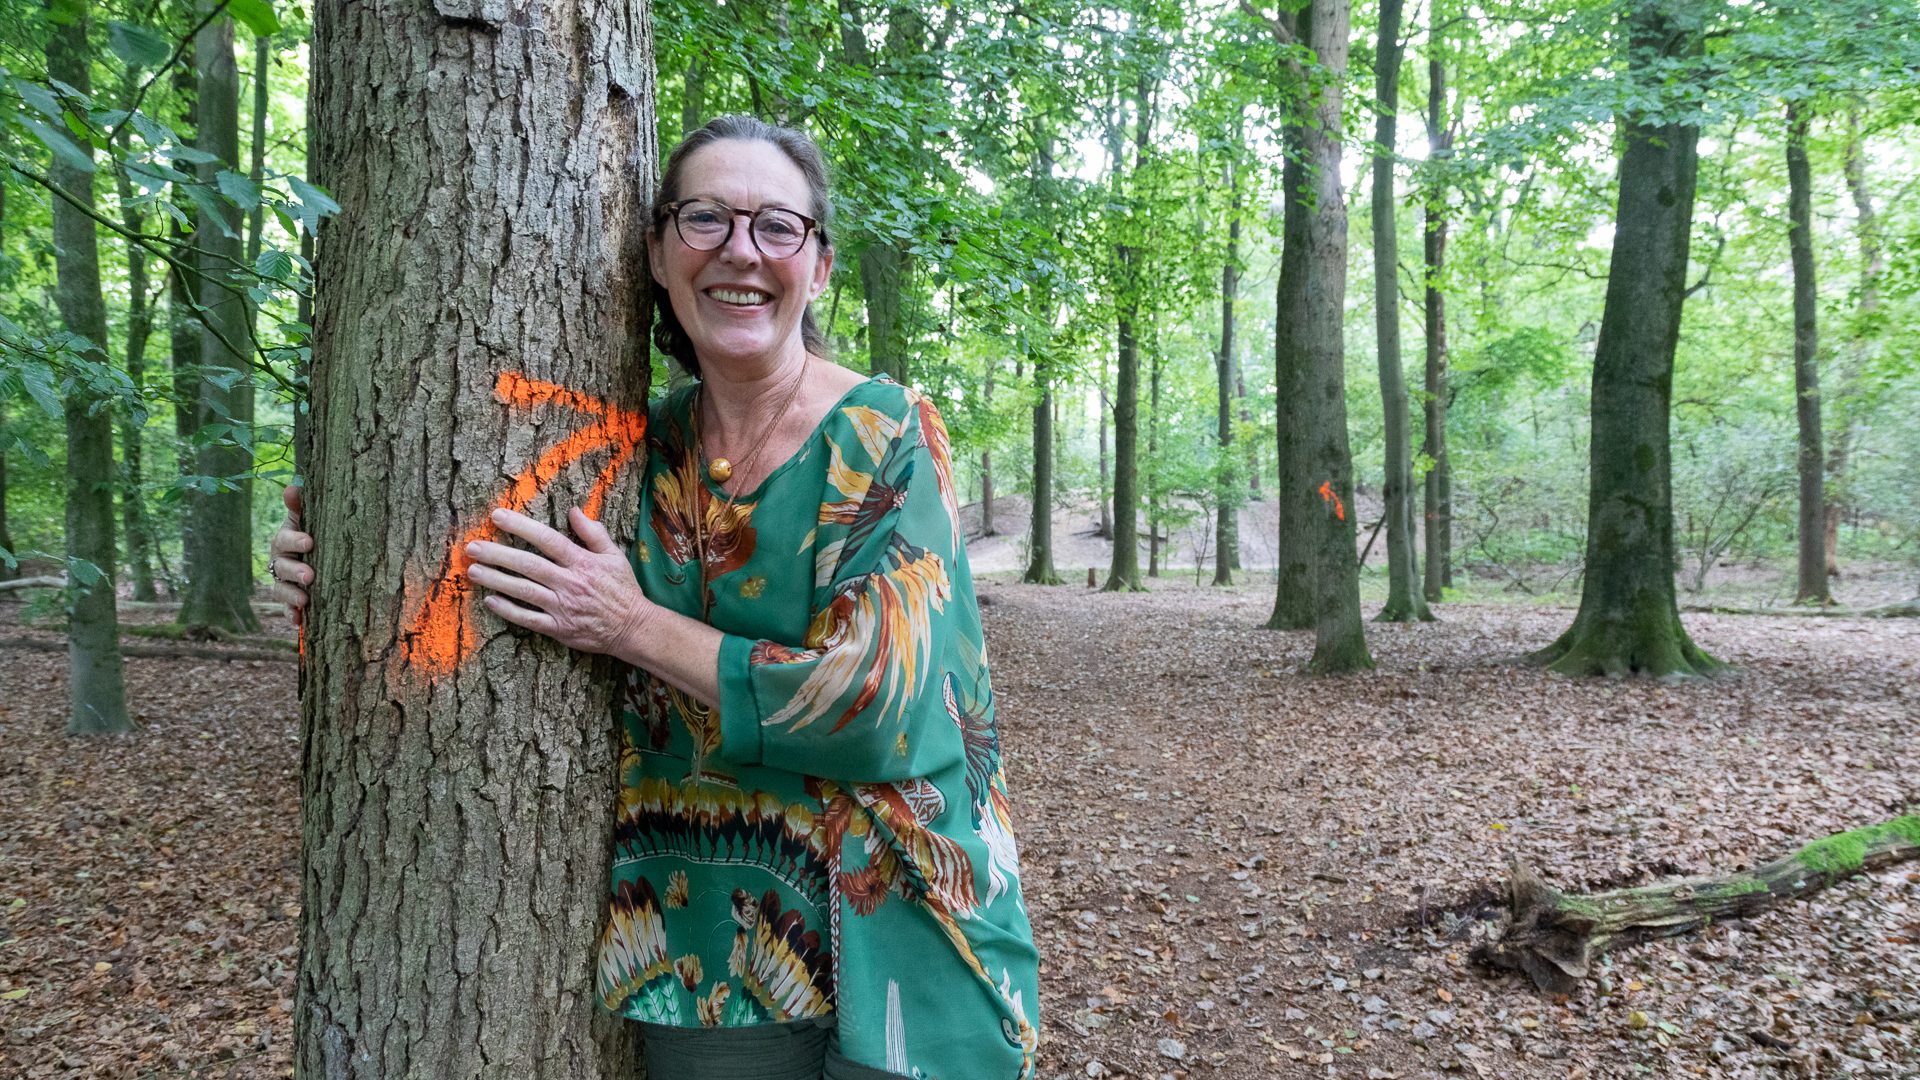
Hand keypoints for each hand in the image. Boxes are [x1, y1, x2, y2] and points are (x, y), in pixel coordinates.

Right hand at [269, 483, 313, 612]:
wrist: (317, 555)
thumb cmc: (313, 532)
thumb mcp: (307, 517)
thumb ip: (300, 505)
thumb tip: (294, 486)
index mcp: (284, 541)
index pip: (284, 540)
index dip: (294, 540)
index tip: (310, 542)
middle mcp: (280, 562)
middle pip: (281, 567)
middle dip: (295, 571)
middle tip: (310, 576)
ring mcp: (284, 582)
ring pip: (282, 590)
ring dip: (292, 596)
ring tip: (306, 600)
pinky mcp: (292, 601)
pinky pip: (288, 609)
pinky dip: (292, 615)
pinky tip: (299, 621)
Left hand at [465, 506, 653, 655]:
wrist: (633, 627)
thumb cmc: (622, 589)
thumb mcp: (614, 555)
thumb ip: (593, 532)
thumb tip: (573, 511)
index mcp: (582, 562)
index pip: (547, 539)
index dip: (520, 526)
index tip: (497, 516)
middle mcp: (569, 582)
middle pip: (528, 564)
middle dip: (497, 554)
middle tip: (472, 547)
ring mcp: (562, 607)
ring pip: (524, 591)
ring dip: (496, 580)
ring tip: (473, 571)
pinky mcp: (559, 628)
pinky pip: (529, 619)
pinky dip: (508, 610)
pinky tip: (491, 600)